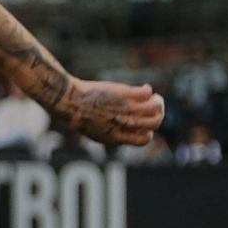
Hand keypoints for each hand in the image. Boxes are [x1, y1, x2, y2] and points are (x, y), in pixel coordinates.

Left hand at [49, 80, 164, 146]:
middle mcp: (124, 124)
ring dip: (158, 101)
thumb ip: (111, 131)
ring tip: (153, 97)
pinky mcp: (125, 95)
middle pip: (155, 123)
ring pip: (155, 108)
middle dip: (158, 115)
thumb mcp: (94, 130)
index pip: (144, 140)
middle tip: (154, 106)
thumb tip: (123, 127)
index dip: (147, 131)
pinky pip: (146, 93)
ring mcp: (126, 109)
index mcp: (116, 137)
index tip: (142, 123)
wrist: (69, 102)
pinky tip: (143, 87)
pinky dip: (147, 90)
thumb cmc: (76, 115)